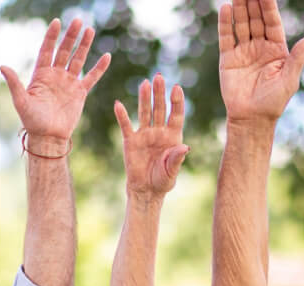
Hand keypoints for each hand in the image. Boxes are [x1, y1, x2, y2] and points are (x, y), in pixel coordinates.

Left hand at [0, 17, 111, 146]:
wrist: (48, 138)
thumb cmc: (32, 121)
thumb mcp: (21, 101)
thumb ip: (14, 82)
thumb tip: (1, 65)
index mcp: (41, 74)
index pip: (47, 50)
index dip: (52, 36)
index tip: (57, 22)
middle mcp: (55, 75)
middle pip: (64, 50)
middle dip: (71, 36)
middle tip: (78, 21)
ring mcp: (68, 83)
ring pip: (78, 59)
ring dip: (84, 45)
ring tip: (90, 30)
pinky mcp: (80, 93)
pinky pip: (91, 78)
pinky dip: (99, 68)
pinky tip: (107, 56)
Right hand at [115, 75, 188, 198]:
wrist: (146, 191)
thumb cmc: (162, 181)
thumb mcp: (172, 172)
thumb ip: (177, 159)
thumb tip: (185, 147)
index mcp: (173, 137)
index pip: (176, 115)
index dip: (177, 102)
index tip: (176, 88)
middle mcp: (159, 132)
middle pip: (160, 109)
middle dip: (160, 93)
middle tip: (159, 77)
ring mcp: (145, 134)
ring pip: (145, 112)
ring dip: (144, 98)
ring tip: (144, 83)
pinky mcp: (131, 141)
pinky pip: (126, 126)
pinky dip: (122, 116)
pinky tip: (118, 104)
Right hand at [218, 0, 303, 124]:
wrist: (251, 119)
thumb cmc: (274, 103)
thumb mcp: (289, 80)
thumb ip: (297, 58)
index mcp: (276, 50)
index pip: (272, 22)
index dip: (269, 7)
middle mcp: (260, 47)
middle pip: (256, 19)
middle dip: (252, 2)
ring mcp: (243, 51)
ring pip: (241, 24)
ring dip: (239, 8)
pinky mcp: (228, 59)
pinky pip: (226, 37)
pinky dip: (225, 23)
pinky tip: (226, 8)